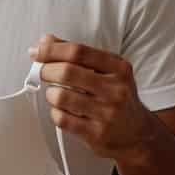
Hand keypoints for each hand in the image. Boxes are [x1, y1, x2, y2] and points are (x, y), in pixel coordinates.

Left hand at [28, 33, 155, 160]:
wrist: (139, 134)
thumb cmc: (119, 97)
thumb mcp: (108, 70)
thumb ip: (78, 54)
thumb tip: (46, 40)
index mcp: (119, 68)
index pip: (78, 51)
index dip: (51, 49)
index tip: (36, 51)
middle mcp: (115, 89)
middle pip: (67, 72)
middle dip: (46, 70)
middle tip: (42, 72)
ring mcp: (107, 113)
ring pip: (61, 97)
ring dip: (50, 94)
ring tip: (55, 94)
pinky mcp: (96, 134)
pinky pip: (62, 119)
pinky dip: (55, 112)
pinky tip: (63, 111)